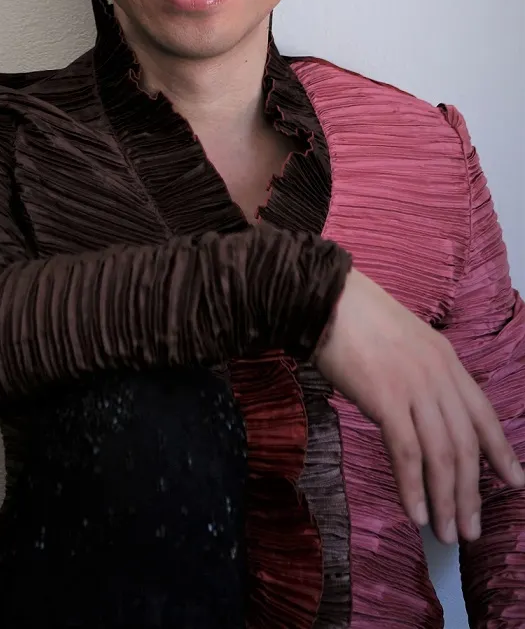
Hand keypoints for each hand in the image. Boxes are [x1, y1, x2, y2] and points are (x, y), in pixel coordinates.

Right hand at [315, 268, 524, 542]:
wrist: (327, 300)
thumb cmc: (358, 319)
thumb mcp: (407, 341)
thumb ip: (423, 374)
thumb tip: (423, 413)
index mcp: (447, 360)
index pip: (483, 414)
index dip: (501, 452)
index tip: (516, 483)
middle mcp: (439, 376)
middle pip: (465, 444)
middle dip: (471, 492)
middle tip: (471, 530)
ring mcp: (415, 388)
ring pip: (442, 455)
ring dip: (447, 500)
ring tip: (448, 534)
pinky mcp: (387, 400)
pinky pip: (408, 453)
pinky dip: (414, 487)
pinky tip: (417, 513)